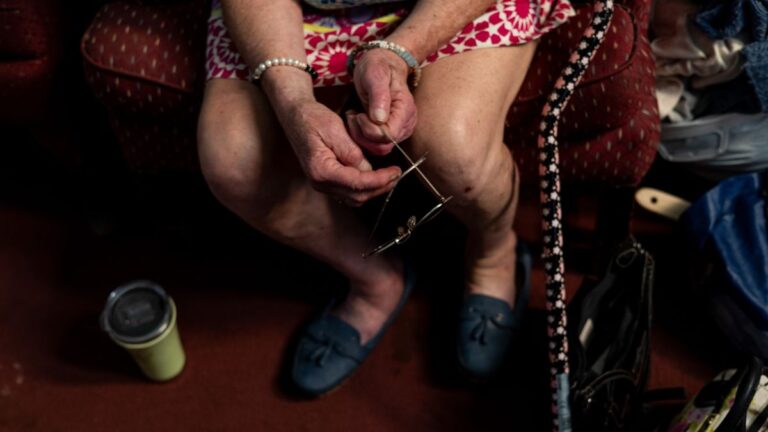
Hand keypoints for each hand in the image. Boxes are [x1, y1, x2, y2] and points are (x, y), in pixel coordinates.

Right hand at [280, 101, 401, 205]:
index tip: (395, 172)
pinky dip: (364, 187)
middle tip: (396, 174)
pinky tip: (375, 176)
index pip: (357, 184)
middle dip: (380, 187)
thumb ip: (353, 153)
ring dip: (373, 189)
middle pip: (357, 195)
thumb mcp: (336, 130)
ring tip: (389, 176)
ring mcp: (321, 184)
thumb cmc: (313, 118)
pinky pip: (348, 191)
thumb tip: (369, 171)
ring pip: (354, 197)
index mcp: (321, 170)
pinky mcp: (325, 181)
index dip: (380, 180)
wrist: (295, 115)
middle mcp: (320, 182)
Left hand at [349, 48, 416, 154]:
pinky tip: (359, 120)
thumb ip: (378, 96)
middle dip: (362, 135)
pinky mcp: (392, 133)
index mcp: (405, 110)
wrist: (384, 63)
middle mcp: (406, 124)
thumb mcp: (375, 74)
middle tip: (353, 116)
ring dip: (361, 136)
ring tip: (355, 116)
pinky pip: (376, 144)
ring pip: (379, 148)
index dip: (368, 130)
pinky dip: (363, 136)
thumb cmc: (379, 66)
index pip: (387, 136)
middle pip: (383, 146)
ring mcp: (400, 130)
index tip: (358, 114)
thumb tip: (379, 119)